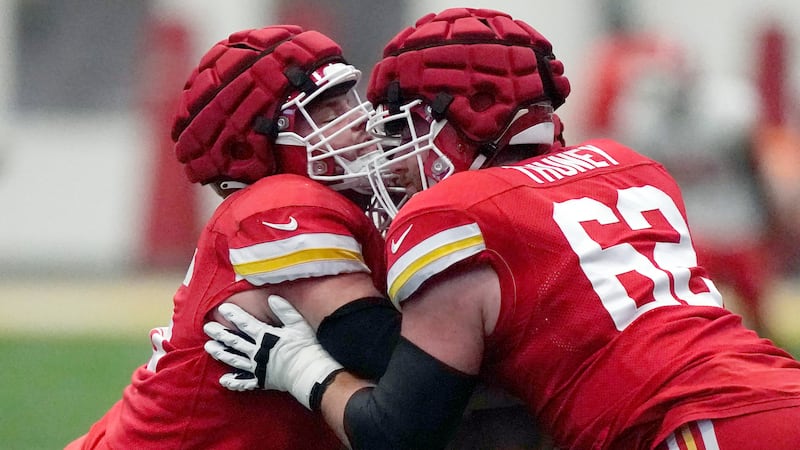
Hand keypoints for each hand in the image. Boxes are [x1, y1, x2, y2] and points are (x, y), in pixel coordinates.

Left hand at [204, 295, 343, 409]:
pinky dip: (233, 381)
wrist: (310, 373)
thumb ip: (285, 310)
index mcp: (266, 337)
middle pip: (235, 342)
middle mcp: (257, 353)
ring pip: (234, 360)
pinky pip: (244, 382)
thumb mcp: (298, 325)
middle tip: (207, 328)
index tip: (222, 309)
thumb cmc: (306, 347)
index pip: (245, 324)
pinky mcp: (261, 380)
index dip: (234, 316)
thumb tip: (272, 298)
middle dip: (220, 334)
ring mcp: (257, 368)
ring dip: (221, 353)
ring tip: (209, 347)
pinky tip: (223, 380)